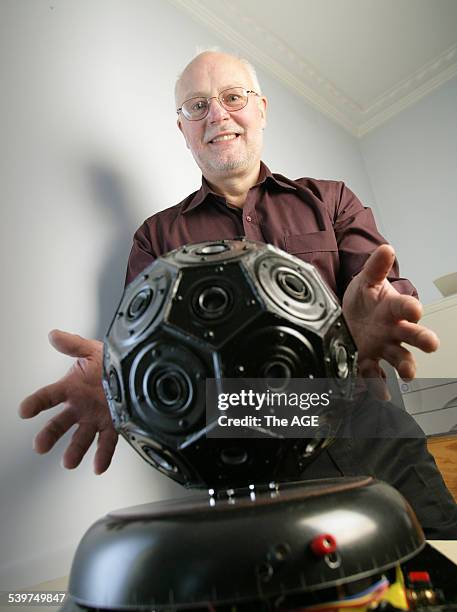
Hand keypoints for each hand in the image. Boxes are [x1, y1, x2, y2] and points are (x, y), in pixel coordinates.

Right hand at [19, 330, 117, 473]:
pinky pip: (106, 443)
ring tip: (68, 462)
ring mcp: (95, 418)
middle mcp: (80, 407)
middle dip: (49, 435)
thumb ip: (73, 345)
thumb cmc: (110, 361)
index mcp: (71, 388)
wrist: (134, 371)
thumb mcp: (92, 350)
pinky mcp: (112, 426)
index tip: (24, 411)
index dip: (35, 403)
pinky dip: (102, 456)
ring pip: (81, 438)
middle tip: (40, 446)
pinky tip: (98, 467)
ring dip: (74, 451)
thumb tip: (53, 334)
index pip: (48, 396)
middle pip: (59, 423)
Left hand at [342, 245, 438, 397]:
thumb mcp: (366, 281)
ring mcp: (383, 347)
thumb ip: (375, 267)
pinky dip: (379, 386)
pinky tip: (382, 394)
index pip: (405, 307)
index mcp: (393, 309)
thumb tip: (386, 248)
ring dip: (406, 366)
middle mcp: (393, 330)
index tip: (415, 309)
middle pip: (412, 336)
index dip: (411, 307)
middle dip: (422, 338)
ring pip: (400, 358)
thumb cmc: (364, 299)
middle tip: (431, 343)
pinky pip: (376, 375)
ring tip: (408, 374)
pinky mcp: (369, 361)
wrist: (350, 316)